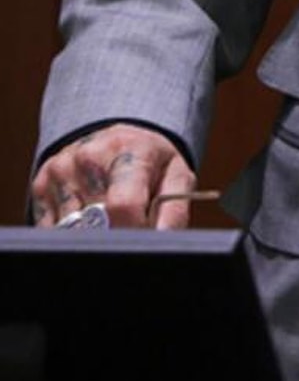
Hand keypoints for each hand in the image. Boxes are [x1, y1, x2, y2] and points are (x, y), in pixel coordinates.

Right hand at [31, 123, 196, 230]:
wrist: (119, 139)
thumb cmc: (151, 162)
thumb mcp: (176, 177)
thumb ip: (173, 212)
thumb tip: (160, 241)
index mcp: (128, 150)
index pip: (123, 205)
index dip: (133, 230)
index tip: (141, 238)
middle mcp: (88, 156)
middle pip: (96, 223)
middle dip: (114, 233)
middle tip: (128, 222)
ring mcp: (60, 169)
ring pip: (72, 230)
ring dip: (91, 232)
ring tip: (108, 214)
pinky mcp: (40, 184)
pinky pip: (53, 229)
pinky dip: (72, 231)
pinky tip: (88, 213)